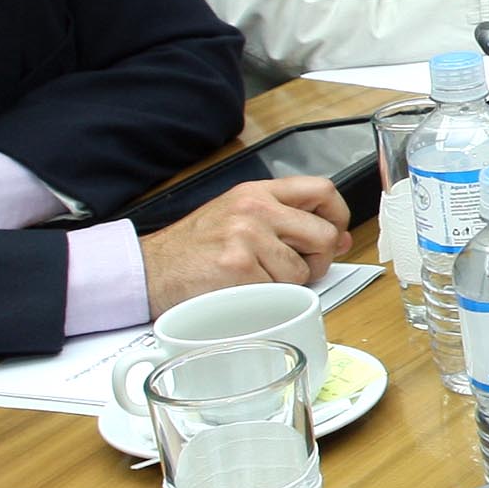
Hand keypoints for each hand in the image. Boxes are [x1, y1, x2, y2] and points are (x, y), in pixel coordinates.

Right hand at [141, 176, 349, 310]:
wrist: (149, 270)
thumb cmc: (194, 249)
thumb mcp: (238, 217)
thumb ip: (287, 220)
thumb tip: (339, 238)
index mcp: (257, 192)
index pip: (323, 189)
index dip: (338, 215)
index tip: (334, 234)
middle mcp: (254, 209)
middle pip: (324, 235)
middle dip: (318, 259)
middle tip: (296, 268)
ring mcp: (247, 237)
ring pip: (303, 270)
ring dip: (287, 283)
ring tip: (255, 277)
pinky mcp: (239, 268)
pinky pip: (279, 291)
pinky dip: (267, 298)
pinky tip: (242, 289)